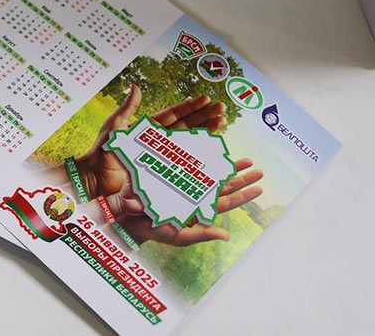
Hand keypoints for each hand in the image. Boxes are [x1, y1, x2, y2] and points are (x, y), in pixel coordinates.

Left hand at [74, 84, 226, 198]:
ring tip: (222, 123)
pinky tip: (213, 146)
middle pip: (187, 125)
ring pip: (190, 141)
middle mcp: (158, 140)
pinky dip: (199, 153)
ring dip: (206, 131)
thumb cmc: (102, 151)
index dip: (190, 106)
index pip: (174, 114)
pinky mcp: (163, 170)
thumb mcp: (115, 126)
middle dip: (205, 116)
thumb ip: (128, 108)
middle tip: (222, 109)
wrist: (96, 177)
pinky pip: (184, 160)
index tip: (206, 99)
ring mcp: (162, 155)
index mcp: (149, 127)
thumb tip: (136, 85)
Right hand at [106, 158, 263, 245]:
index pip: (226, 202)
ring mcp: (185, 185)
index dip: (244, 196)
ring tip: (247, 159)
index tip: (260, 188)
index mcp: (199, 211)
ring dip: (229, 167)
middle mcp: (195, 196)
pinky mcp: (172, 175)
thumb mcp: (177, 236)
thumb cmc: (152, 229)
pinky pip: (193, 164)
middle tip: (260, 170)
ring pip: (213, 174)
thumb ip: (201, 234)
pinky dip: (205, 158)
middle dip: (242, 179)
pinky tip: (216, 151)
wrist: (128, 217)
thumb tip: (226, 236)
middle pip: (224, 187)